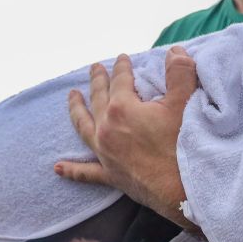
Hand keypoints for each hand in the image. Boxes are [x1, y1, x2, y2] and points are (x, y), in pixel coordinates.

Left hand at [58, 46, 198, 226]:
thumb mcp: (184, 104)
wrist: (182, 189)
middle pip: (98, 98)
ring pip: (83, 127)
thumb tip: (175, 52)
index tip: (122, 58)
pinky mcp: (109, 175)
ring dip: (76, 110)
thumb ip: (179, 74)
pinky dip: (71, 169)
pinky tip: (58, 168)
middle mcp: (106, 128)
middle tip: (94, 69)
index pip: (120, 80)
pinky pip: (85, 172)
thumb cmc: (183, 146)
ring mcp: (105, 153)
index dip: (121, 67)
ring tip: (71, 98)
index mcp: (122, 108)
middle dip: (96, 81)